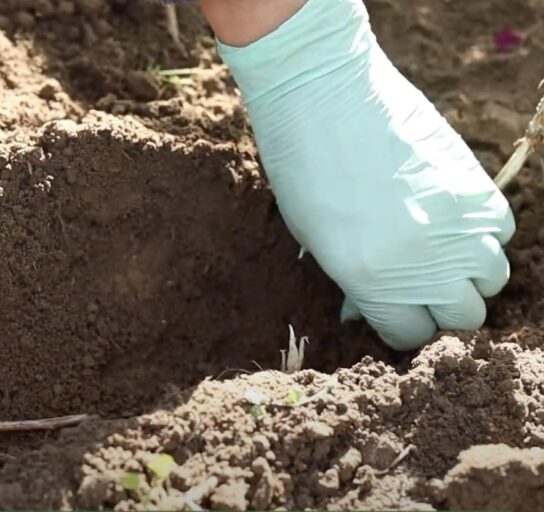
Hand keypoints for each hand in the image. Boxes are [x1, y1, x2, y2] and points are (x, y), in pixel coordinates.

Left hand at [217, 0, 513, 349]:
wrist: (323, 96)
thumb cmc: (302, 168)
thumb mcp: (314, 239)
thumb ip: (353, 280)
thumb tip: (366, 309)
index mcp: (372, 282)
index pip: (409, 336)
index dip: (401, 326)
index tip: (393, 312)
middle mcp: (424, 264)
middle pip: (461, 315)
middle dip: (440, 306)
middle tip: (419, 284)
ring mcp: (458, 226)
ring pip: (491, 277)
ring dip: (468, 272)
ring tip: (439, 250)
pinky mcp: (478, 188)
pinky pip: (501, 231)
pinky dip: (483, 232)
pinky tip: (452, 217)